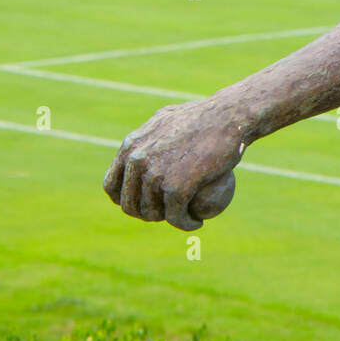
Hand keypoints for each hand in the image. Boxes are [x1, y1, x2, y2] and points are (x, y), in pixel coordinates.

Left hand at [102, 100, 243, 231]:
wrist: (228, 117)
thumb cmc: (202, 116)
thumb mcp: (165, 118)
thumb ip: (148, 137)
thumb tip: (137, 154)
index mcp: (131, 145)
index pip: (111, 185)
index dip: (124, 200)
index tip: (142, 203)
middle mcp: (138, 160)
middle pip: (130, 205)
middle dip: (146, 215)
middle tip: (167, 212)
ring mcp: (155, 174)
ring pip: (152, 214)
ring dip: (168, 221)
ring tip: (183, 217)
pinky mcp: (177, 187)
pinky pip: (176, 216)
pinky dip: (186, 224)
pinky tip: (196, 222)